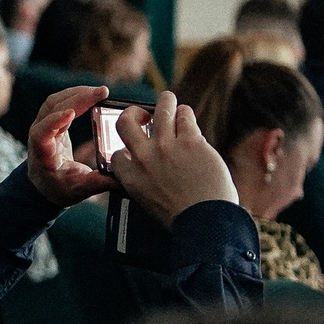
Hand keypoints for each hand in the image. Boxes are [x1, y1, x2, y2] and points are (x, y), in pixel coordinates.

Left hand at [24, 84, 115, 206]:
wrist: (45, 184)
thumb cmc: (60, 188)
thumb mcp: (79, 190)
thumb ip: (99, 183)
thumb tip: (123, 177)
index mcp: (43, 155)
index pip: (41, 134)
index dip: (53, 121)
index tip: (71, 113)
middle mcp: (38, 137)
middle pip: (51, 110)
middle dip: (76, 98)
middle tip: (102, 92)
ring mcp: (42, 126)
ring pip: (54, 102)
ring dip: (76, 93)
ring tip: (100, 91)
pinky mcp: (51, 121)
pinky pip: (59, 102)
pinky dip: (75, 95)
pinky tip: (92, 94)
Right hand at [109, 91, 239, 228]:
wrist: (206, 222)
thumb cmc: (182, 218)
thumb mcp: (148, 203)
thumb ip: (143, 182)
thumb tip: (150, 168)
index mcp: (130, 177)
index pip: (117, 153)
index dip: (126, 150)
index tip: (135, 149)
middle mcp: (144, 158)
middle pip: (126, 123)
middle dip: (133, 113)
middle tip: (142, 115)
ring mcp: (166, 147)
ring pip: (160, 109)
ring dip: (164, 101)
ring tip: (168, 100)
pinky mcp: (191, 141)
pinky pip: (185, 116)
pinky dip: (185, 114)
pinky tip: (187, 117)